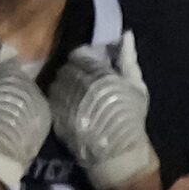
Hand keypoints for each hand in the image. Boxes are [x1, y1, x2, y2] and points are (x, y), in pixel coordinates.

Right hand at [0, 34, 50, 189]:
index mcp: (11, 74)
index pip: (4, 56)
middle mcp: (32, 86)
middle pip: (18, 75)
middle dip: (5, 79)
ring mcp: (42, 104)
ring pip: (27, 91)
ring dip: (17, 95)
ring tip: (1, 108)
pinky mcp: (47, 122)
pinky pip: (35, 107)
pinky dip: (25, 109)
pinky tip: (13, 120)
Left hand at [49, 32, 156, 189]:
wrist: (117, 154)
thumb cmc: (131, 119)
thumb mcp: (137, 87)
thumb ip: (128, 60)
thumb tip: (126, 35)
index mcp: (97, 72)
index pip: (80, 54)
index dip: (86, 59)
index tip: (93, 68)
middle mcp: (76, 81)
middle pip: (67, 67)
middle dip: (75, 72)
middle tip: (85, 82)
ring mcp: (63, 98)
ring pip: (57, 81)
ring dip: (65, 85)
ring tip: (77, 96)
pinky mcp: (54, 113)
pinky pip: (52, 98)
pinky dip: (59, 100)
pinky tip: (70, 107)